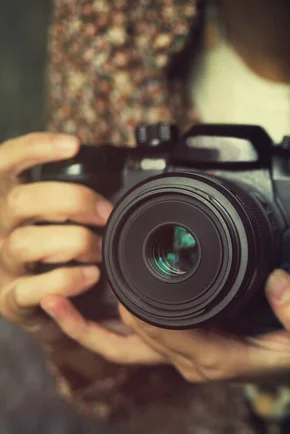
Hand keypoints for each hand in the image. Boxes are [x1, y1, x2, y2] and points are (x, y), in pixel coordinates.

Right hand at [0, 133, 159, 363]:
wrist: (45, 303)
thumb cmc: (58, 250)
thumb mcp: (58, 215)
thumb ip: (73, 196)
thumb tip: (118, 174)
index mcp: (8, 199)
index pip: (4, 162)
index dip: (34, 148)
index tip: (73, 144)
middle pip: (21, 201)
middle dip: (72, 202)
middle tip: (105, 214)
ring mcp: (0, 264)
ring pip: (24, 243)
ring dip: (73, 243)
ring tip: (100, 250)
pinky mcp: (9, 299)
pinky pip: (30, 288)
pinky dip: (65, 280)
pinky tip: (89, 276)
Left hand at [45, 269, 289, 390]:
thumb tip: (278, 279)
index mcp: (222, 357)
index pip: (170, 336)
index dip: (143, 312)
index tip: (124, 280)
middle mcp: (196, 361)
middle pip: (138, 339)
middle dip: (106, 312)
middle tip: (79, 274)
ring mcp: (187, 357)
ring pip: (128, 347)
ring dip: (91, 326)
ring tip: (57, 298)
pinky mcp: (186, 349)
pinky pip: (137, 345)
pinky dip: (108, 330)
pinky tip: (86, 310)